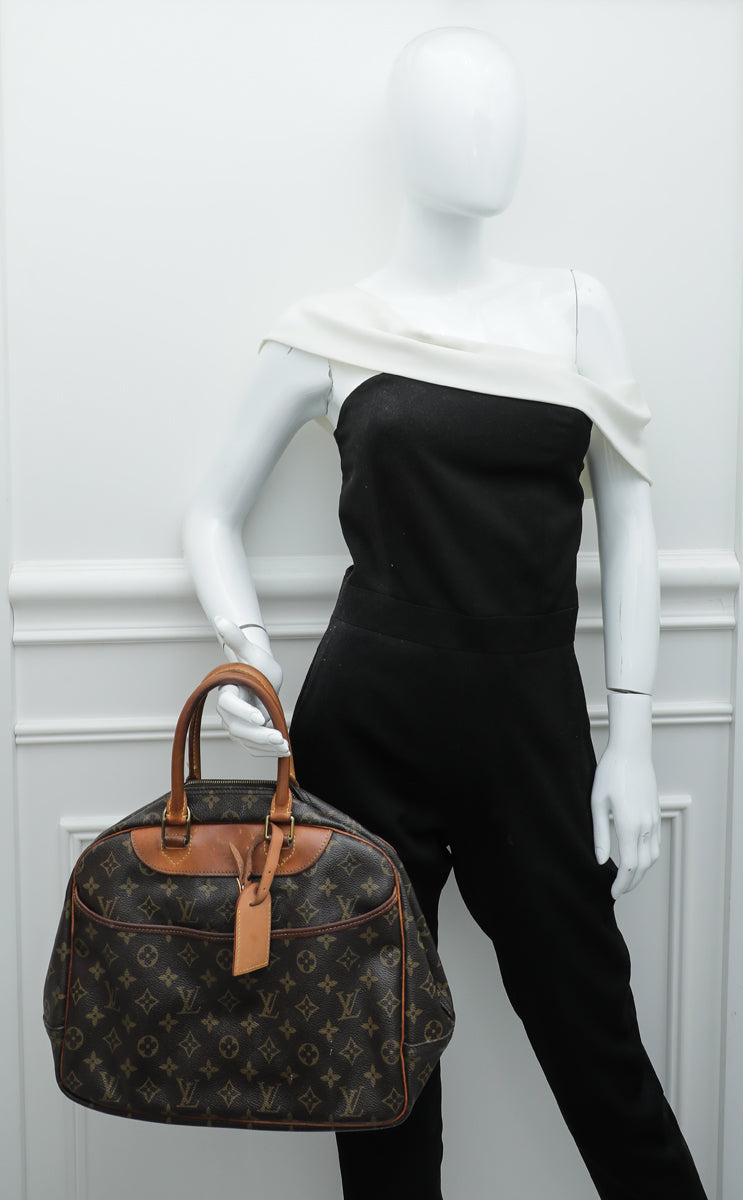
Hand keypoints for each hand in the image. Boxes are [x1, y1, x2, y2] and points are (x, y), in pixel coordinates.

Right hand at [213, 616, 289, 756]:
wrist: (263, 676)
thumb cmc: (256, 663)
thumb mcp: (251, 651)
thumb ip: (237, 639)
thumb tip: (221, 620)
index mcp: (228, 691)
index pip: (229, 705)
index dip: (242, 712)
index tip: (261, 716)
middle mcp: (228, 712)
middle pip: (237, 729)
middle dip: (258, 735)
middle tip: (279, 737)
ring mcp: (237, 724)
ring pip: (246, 741)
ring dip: (265, 746)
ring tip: (285, 746)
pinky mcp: (247, 735)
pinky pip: (254, 747)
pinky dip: (267, 752)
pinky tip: (284, 752)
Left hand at [591, 692, 659, 899]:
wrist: (631, 752)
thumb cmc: (609, 774)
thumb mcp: (597, 804)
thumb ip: (600, 834)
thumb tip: (601, 861)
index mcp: (629, 825)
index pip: (629, 866)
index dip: (621, 884)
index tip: (612, 893)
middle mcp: (645, 826)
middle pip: (644, 866)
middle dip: (632, 883)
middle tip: (618, 891)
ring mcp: (653, 819)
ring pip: (653, 856)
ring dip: (642, 871)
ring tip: (626, 878)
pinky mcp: (655, 813)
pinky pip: (655, 843)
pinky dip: (648, 857)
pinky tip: (637, 857)